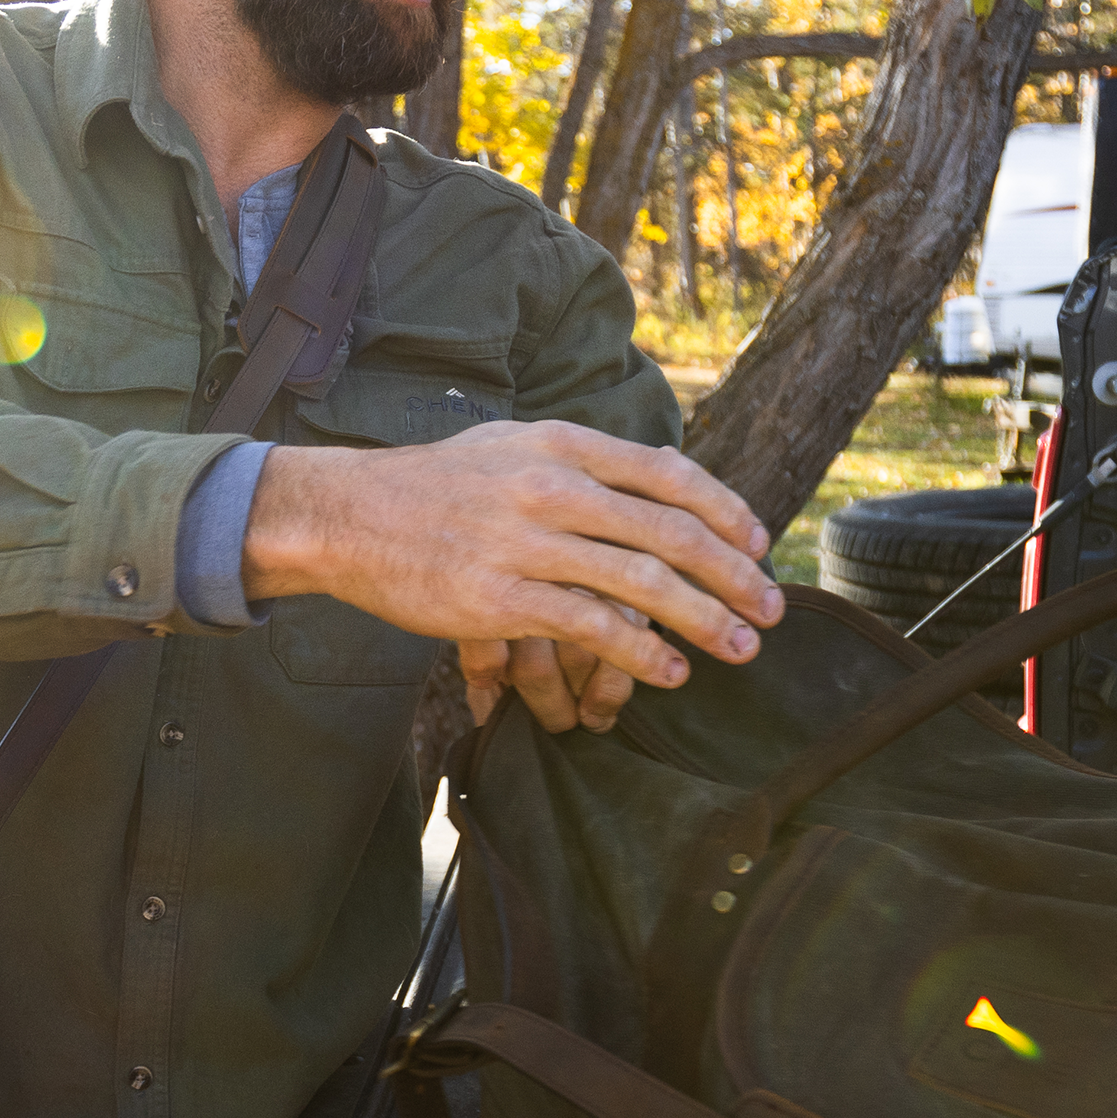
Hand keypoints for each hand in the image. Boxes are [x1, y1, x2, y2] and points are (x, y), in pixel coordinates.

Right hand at [245, 419, 781, 697]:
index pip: (668, 474)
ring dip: (705, 620)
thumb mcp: (509, 444)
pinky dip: (641, 655)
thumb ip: (579, 458)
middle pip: (670, 532)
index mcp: (560, 444)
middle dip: (734, 575)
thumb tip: (656, 474)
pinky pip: (591, 629)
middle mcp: (550, 486)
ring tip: (739, 649)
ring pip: (642, 583)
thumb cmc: (429, 487)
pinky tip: (670, 674)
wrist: (345, 516)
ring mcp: (525, 543)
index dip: (726, 511)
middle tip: (771, 610)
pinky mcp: (498, 598)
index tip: (759, 544)